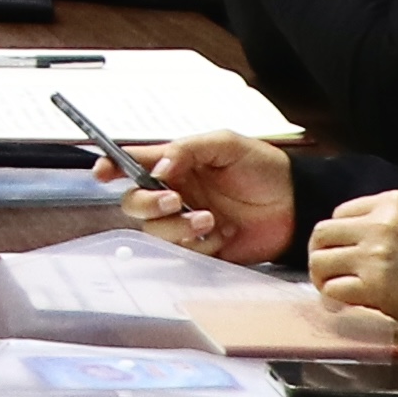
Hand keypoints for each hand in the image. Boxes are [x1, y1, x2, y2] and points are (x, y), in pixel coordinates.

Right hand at [116, 135, 295, 263]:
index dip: (110, 167)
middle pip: (134, 203)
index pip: (132, 164)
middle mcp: (175, 193)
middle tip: (174, 200)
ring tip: (210, 219)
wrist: (295, 204)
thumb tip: (158, 169)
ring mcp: (186, 222)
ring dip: (178, 227)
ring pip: (155, 231)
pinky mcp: (202, 248)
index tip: (102, 173)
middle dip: (147, 204)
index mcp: (175, 165)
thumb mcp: (225, 144)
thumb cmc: (263, 168)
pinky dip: (201, 244)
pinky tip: (224, 234)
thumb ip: (187, 150)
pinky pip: (184, 251)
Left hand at [301, 189, 397, 339]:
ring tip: (334, 290)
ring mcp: (374, 253)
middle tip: (330, 272)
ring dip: (324, 277)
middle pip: (323, 232)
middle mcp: (380, 222)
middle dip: (322, 253)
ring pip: (320, 260)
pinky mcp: (374, 286)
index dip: (340, 235)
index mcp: (396, 201)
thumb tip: (366, 238)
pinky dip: (335, 299)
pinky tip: (345, 305)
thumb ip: (395, 223)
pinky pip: (333, 289)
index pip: (343, 212)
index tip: (346, 252)